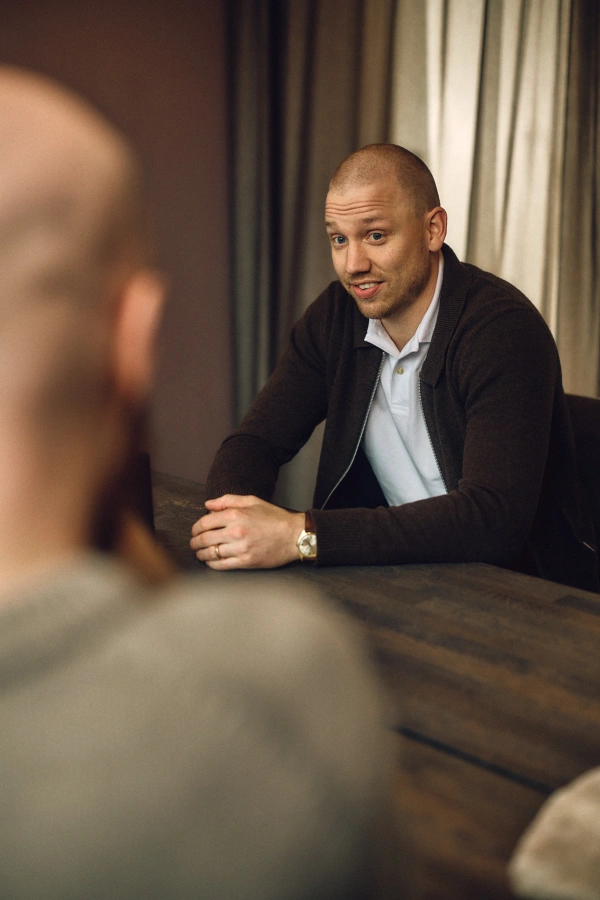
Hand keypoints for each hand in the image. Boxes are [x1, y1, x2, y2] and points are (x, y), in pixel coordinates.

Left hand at [190, 495, 305, 569]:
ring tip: (200, 553)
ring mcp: (240, 548)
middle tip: (193, 544)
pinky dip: (212, 564)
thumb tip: (207, 505)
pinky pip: (221, 565)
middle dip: (195, 542)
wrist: (293, 536)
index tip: (195, 532)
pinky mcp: (246, 562)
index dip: (195, 529)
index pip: (204, 523)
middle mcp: (236, 532)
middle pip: (203, 539)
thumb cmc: (274, 517)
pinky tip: (211, 561)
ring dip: (201, 554)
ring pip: (210, 554)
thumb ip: (227, 501)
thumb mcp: (252, 501)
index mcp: (235, 515)